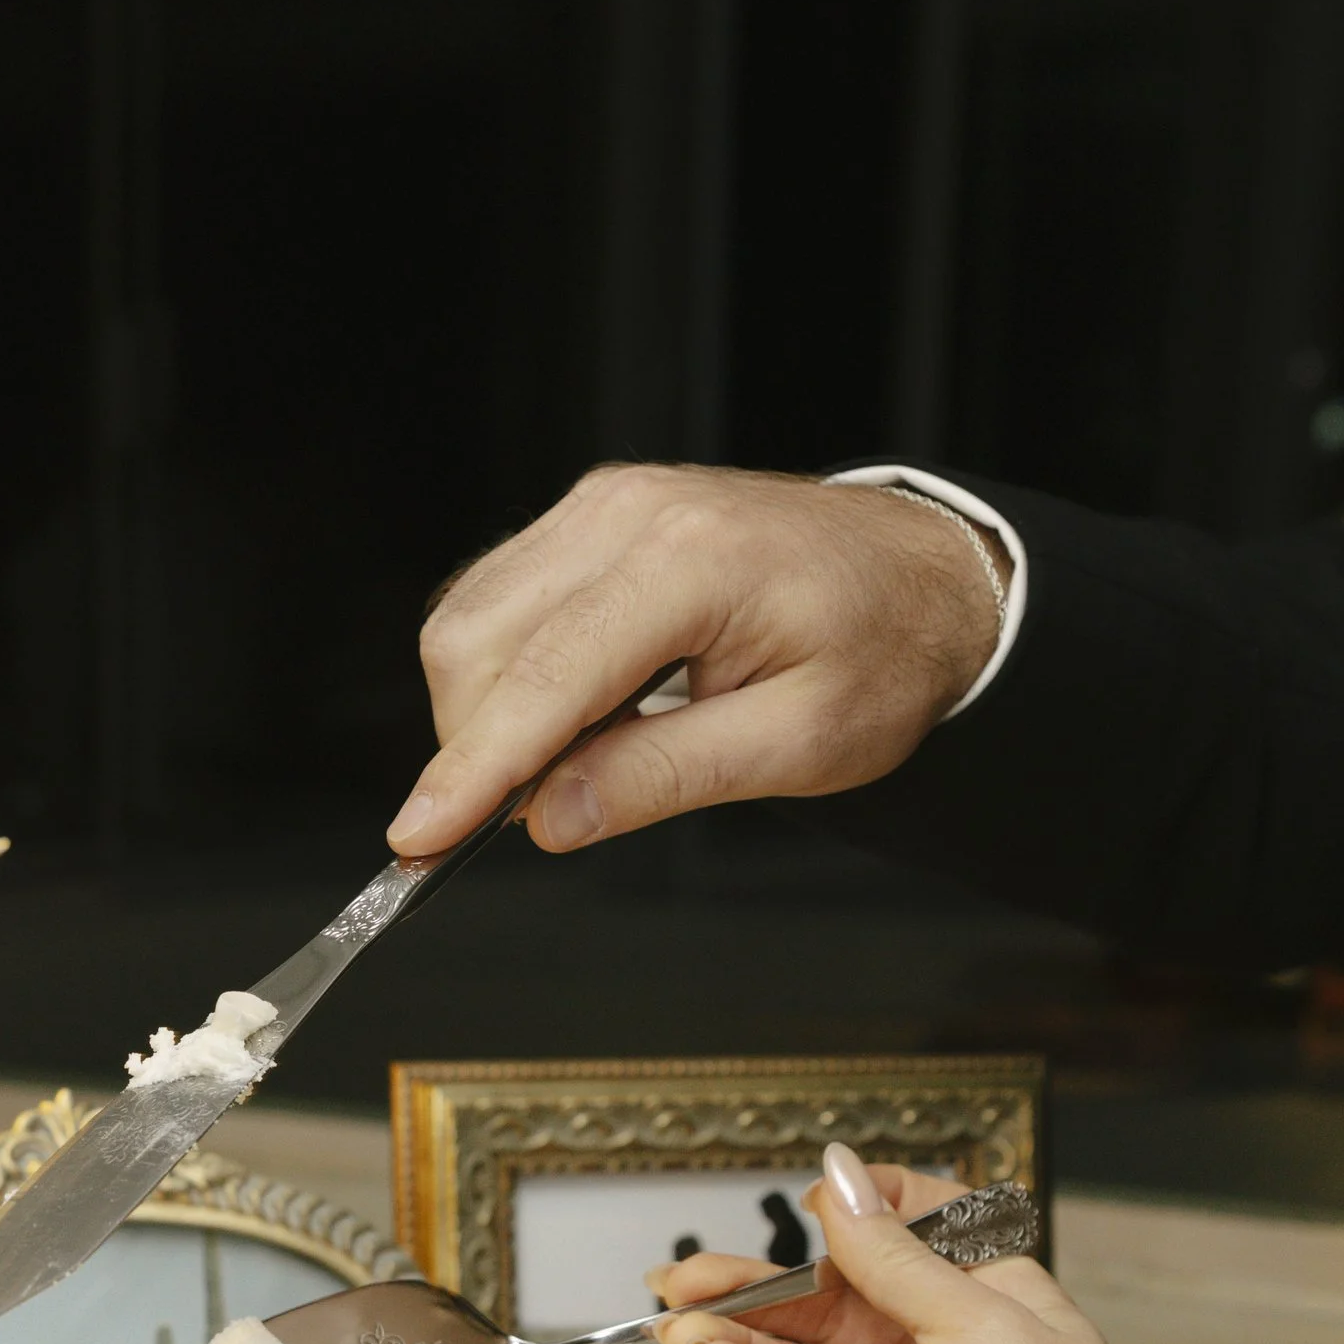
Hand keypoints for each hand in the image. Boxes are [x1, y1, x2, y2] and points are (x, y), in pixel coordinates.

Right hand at [390, 465, 1002, 857]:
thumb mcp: (801, 743)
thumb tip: (552, 817)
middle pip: (477, 642)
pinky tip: (576, 711)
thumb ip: (667, 778)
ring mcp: (601, 505)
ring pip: (470, 620)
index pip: (547, 677)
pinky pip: (497, 599)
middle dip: (479, 747)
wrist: (925, 573)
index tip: (418, 838)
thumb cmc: (882, 650)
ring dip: (490, 713)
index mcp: (692, 563)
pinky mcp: (589, 517)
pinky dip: (506, 674)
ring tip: (584, 757)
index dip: (474, 768)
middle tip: (550, 810)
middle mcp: (629, 512)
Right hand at [658, 1147, 1187, 1343]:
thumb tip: (841, 1177)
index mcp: (991, 1302)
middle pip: (833, 1304)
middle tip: (687, 1278)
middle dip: (758, 1286)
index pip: (912, 1234)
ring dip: (737, 1342)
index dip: (856, 1215)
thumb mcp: (977, 1325)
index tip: (806, 1203)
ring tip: (678, 1325)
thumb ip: (892, 1257)